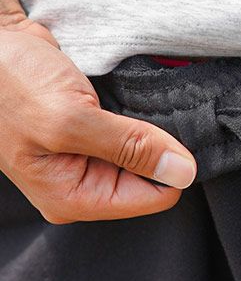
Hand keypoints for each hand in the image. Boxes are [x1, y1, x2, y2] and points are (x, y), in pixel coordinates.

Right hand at [0, 26, 197, 222]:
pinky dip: (141, 110)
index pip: (154, 198)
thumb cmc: (11, 82)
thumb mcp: (71, 118)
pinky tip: (131, 92)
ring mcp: (89, 156)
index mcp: (75, 197)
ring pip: (147, 150)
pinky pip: (134, 129)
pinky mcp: (94, 130)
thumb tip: (183, 172)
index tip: (169, 133)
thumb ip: (129, 146)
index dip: (169, 167)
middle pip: (153, 176)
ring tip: (132, 98)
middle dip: (158, 145)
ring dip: (152, 124)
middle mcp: (83, 183)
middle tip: (144, 110)